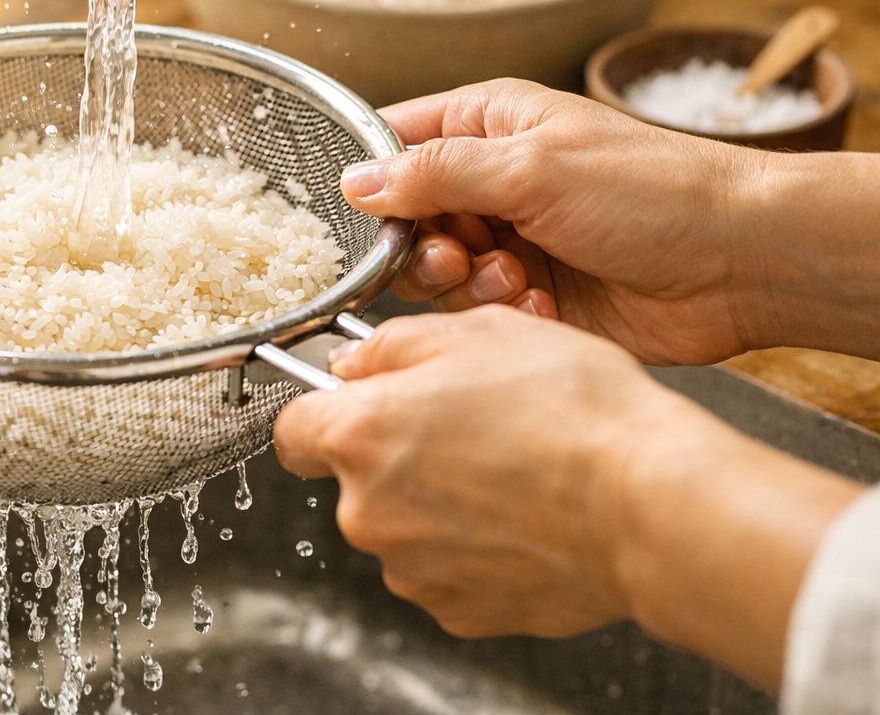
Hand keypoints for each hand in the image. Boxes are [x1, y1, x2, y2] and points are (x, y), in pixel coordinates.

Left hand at [273, 306, 861, 688]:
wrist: (649, 502)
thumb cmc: (574, 411)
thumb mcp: (478, 331)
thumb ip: (393, 345)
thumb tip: (356, 363)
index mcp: (361, 434)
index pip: (292, 431)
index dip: (321, 412)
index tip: (348, 407)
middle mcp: (370, 510)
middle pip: (354, 481)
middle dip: (395, 456)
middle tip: (466, 428)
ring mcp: (412, 569)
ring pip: (402, 527)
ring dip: (436, 504)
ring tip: (509, 472)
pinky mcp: (460, 611)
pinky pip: (447, 571)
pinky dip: (474, 549)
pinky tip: (525, 518)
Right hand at [343, 79, 766, 364]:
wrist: (740, 263)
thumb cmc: (653, 192)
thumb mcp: (533, 167)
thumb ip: (435, 174)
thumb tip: (354, 182)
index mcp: (488, 126)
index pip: (393, 141)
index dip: (369, 178)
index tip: (365, 217)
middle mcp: (490, 182)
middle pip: (402, 220)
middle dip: (421, 248)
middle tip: (457, 259)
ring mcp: (508, 240)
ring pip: (433, 275)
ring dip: (466, 285)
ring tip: (517, 278)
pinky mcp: (528, 296)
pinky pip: (477, 314)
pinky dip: (503, 315)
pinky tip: (546, 306)